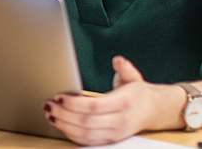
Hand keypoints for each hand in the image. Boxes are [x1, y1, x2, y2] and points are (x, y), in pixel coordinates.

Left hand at [44, 56, 181, 145]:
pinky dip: (72, 135)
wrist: (153, 111)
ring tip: (50, 115)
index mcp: (124, 103)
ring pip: (86, 135)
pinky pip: (89, 141)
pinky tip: (61, 125)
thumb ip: (125, 68)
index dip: (74, 103)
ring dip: (64, 126)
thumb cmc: (137, 92)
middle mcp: (120, 121)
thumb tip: (119, 61)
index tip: (58, 97)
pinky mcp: (111, 140)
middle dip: (63, 114)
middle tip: (47, 105)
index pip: (95, 106)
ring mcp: (116, 133)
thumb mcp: (133, 76)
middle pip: (86, 122)